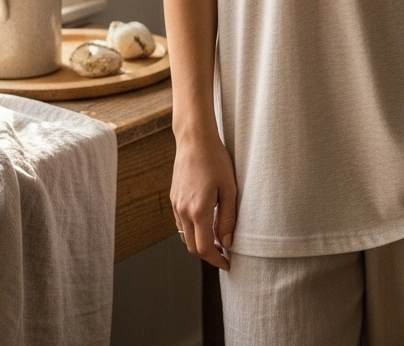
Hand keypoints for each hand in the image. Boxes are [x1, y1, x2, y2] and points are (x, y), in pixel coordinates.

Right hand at [171, 129, 237, 271]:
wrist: (194, 139)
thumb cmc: (215, 160)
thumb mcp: (229, 189)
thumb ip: (228, 218)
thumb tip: (227, 242)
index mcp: (198, 211)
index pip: (204, 248)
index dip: (216, 260)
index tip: (228, 263)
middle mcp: (183, 212)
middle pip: (192, 247)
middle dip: (208, 254)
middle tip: (225, 253)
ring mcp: (176, 205)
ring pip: (185, 236)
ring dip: (199, 243)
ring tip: (217, 240)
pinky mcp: (174, 198)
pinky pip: (180, 224)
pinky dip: (192, 231)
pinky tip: (205, 223)